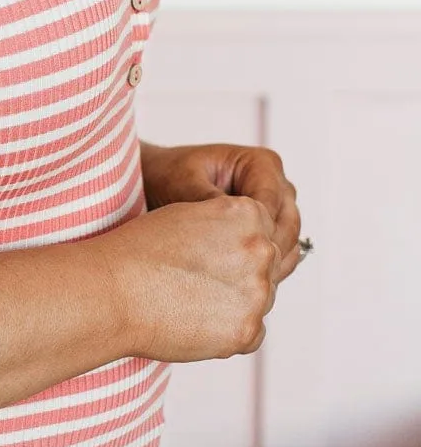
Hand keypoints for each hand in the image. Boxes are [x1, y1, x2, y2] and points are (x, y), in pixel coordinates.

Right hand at [105, 193, 285, 362]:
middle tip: (198, 282)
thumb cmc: (139, 251)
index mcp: (248, 214)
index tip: (211, 257)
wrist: (112, 291)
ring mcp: (258, 293)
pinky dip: (229, 331)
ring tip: (192, 301)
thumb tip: (250, 248)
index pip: (263, 232)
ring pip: (260, 301)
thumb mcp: (190, 215)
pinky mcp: (247, 330)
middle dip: (240, 275)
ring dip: (235, 303)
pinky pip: (252, 333)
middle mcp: (261, 250)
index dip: (235, 247)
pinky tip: (196, 320)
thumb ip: (228, 226)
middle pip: (266, 267)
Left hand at [139, 140, 303, 275]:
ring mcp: (276, 207)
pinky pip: (278, 252)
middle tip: (240, 277)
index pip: (273, 204)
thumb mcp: (183, 183)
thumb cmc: (168, 174)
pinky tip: (239, 282)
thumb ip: (210, 202)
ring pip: (287, 243)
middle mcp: (275, 184)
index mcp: (261, 164)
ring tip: (237, 282)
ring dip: (269, 264)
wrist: (157, 180)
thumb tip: (232, 229)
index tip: (235, 257)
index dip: (257, 232)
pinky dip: (265, 268)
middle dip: (266, 252)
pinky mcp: (268, 228)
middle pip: (288, 225)